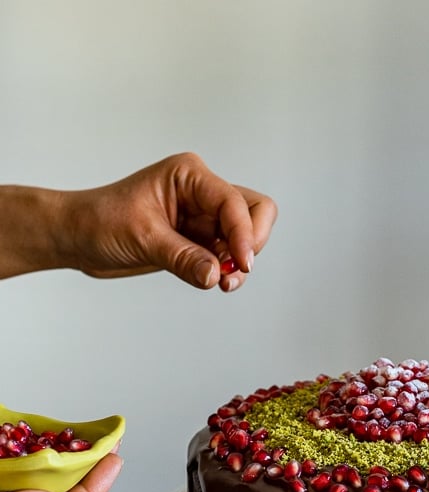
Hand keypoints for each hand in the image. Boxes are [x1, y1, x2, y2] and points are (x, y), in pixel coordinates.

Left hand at [0, 152, 276, 291]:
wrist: (79, 237)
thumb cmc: (100, 221)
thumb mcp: (142, 238)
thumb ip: (183, 257)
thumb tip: (216, 275)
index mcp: (189, 176)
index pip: (234, 203)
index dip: (244, 234)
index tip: (241, 264)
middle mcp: (202, 193)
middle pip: (254, 211)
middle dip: (252, 242)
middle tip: (236, 271)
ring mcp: (202, 218)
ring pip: (245, 235)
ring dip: (240, 261)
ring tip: (223, 282)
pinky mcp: (198, 241)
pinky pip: (227, 255)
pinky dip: (227, 270)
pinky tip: (213, 280)